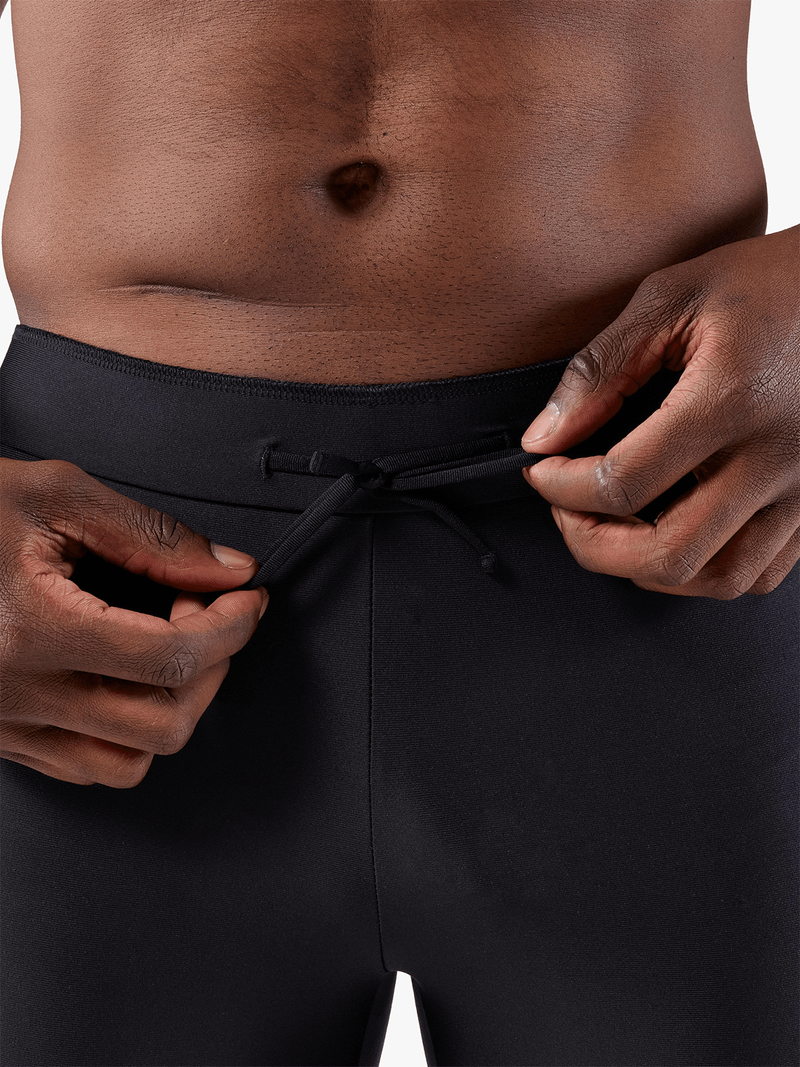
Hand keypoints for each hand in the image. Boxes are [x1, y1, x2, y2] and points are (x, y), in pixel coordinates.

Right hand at [0, 458, 267, 785]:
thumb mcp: (54, 495)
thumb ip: (151, 537)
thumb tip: (229, 570)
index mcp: (31, 630)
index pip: (172, 657)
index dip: (233, 625)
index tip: (247, 597)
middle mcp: (14, 694)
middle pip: (164, 724)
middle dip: (213, 668)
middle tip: (206, 613)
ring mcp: (0, 724)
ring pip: (129, 762)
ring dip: (174, 708)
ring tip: (169, 648)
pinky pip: (84, 765)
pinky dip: (126, 731)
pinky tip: (124, 676)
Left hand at [521, 225, 799, 597]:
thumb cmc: (770, 282)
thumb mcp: (675, 298)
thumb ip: (602, 368)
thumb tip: (544, 437)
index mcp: (730, 402)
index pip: (623, 483)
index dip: (560, 487)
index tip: (540, 468)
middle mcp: (775, 460)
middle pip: (668, 555)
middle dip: (593, 546)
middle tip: (566, 511)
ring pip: (717, 578)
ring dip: (649, 567)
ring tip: (616, 526)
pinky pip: (759, 573)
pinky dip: (705, 569)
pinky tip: (676, 528)